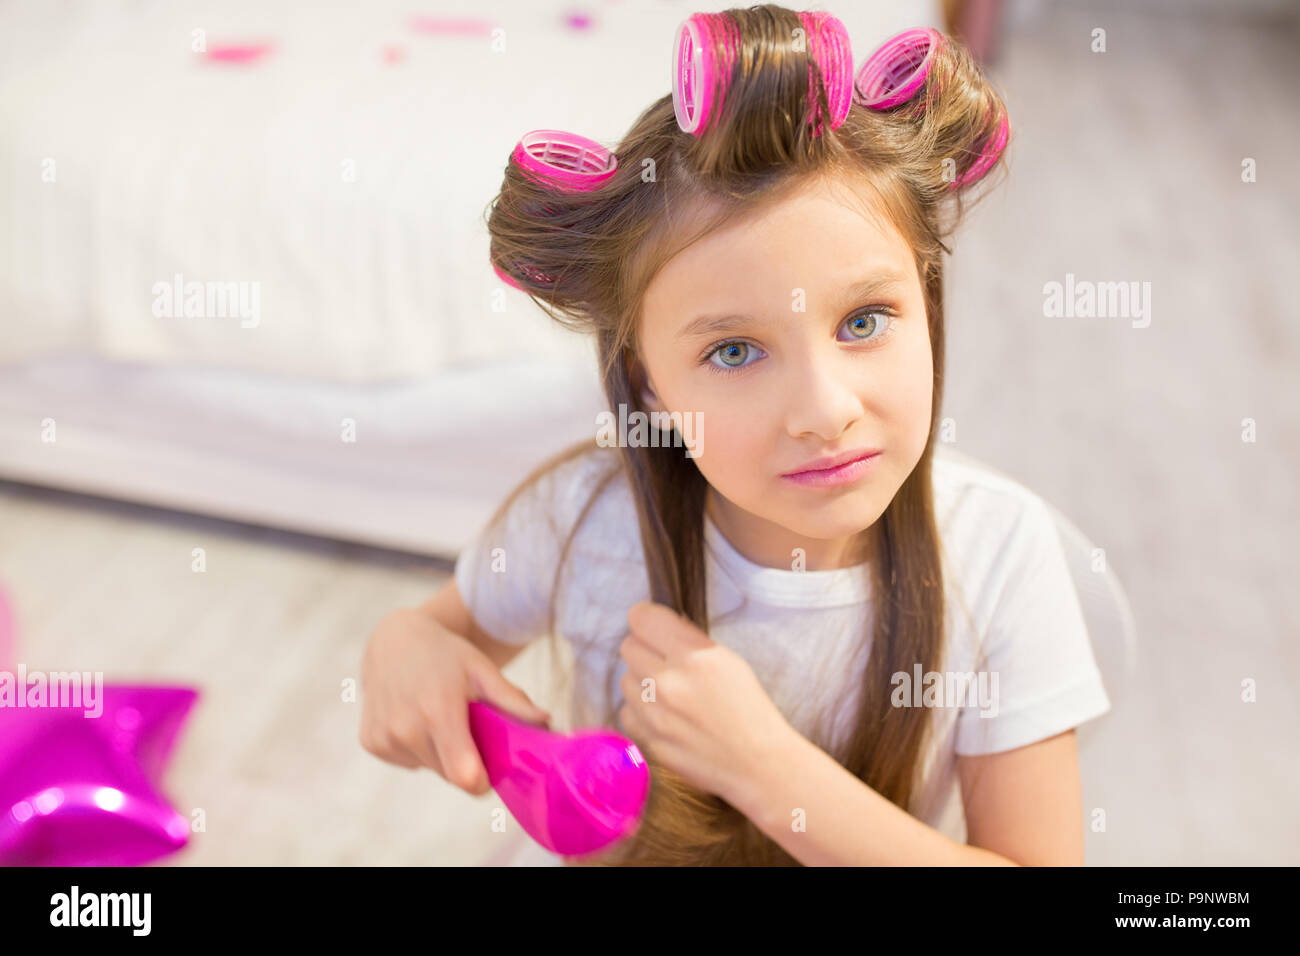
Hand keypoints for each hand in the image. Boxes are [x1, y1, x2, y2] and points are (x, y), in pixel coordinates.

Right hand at [359, 606, 550, 794]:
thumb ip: (511, 700)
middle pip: (450, 774)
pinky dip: (416, 748)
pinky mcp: (370, 742)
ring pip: (429, 768)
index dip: (483, 779)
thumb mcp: (481, 669)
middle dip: (465, 759)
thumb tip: (546, 721)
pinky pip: (407, 762)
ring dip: (440, 752)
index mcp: (438, 711)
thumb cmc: (445, 654)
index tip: (491, 767)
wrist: (393, 640)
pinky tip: (415, 718)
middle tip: (467, 727)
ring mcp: (384, 737)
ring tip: (438, 716)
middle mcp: (405, 728)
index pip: (464, 775)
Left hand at [617, 600, 794, 804]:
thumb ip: (689, 641)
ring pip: (625, 679)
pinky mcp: (649, 740)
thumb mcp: (728, 660)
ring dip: (642, 681)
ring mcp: (654, 714)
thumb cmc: (750, 708)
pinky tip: (665, 716)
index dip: (647, 619)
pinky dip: (641, 712)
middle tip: (667, 662)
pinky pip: (628, 712)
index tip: (656, 628)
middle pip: (628, 647)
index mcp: (693, 655)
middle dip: (645, 650)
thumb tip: (658, 629)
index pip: (641, 617)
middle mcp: (667, 682)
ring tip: (670, 693)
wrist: (758, 764)